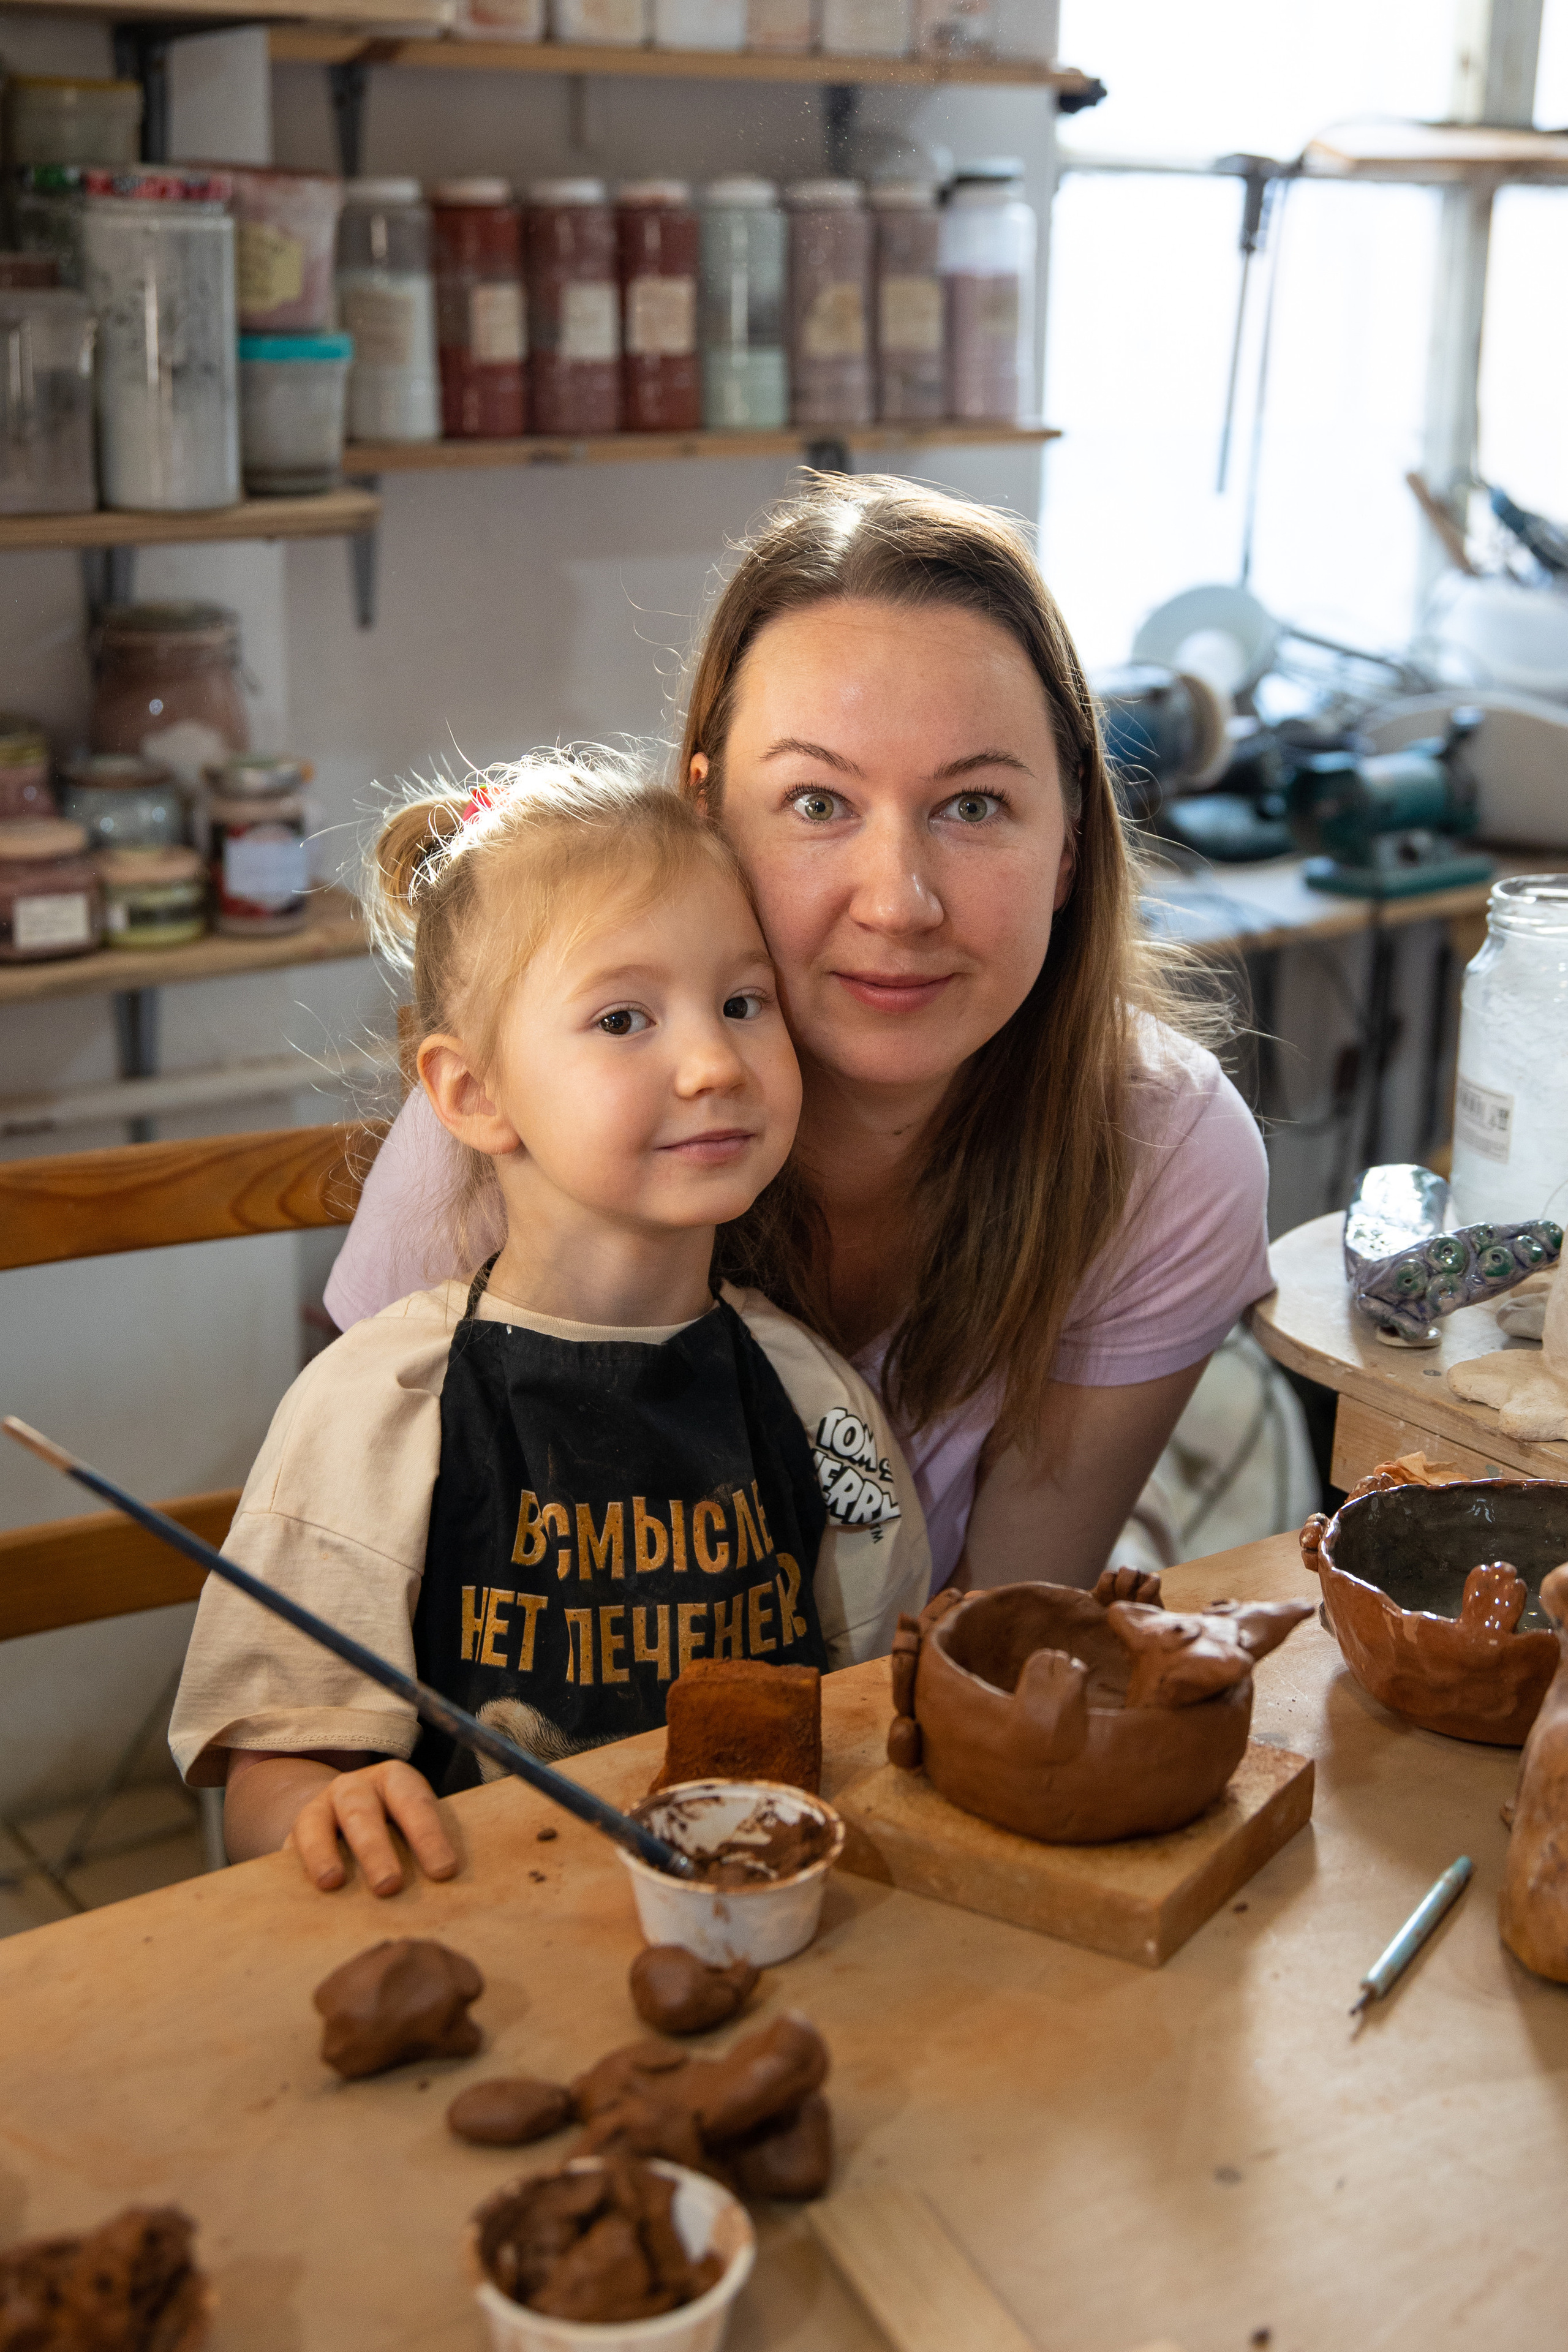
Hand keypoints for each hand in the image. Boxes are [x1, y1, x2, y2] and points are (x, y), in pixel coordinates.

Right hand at [285, 1759, 458, 1895]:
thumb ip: (426, 1849)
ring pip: (321, 1824)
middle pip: (365, 1814)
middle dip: (377, 1850)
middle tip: (390, 1885)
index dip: (429, 1836)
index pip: (415, 1803)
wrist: (343, 1817)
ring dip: (328, 1854)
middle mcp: (356, 1787)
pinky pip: (295, 1844)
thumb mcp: (412, 1826)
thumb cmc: (394, 1830)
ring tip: (334, 1882)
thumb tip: (447, 1887)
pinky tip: (309, 1888)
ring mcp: (323, 1804)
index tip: (443, 1872)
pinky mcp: (298, 1829)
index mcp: (396, 1780)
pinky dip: (301, 1864)